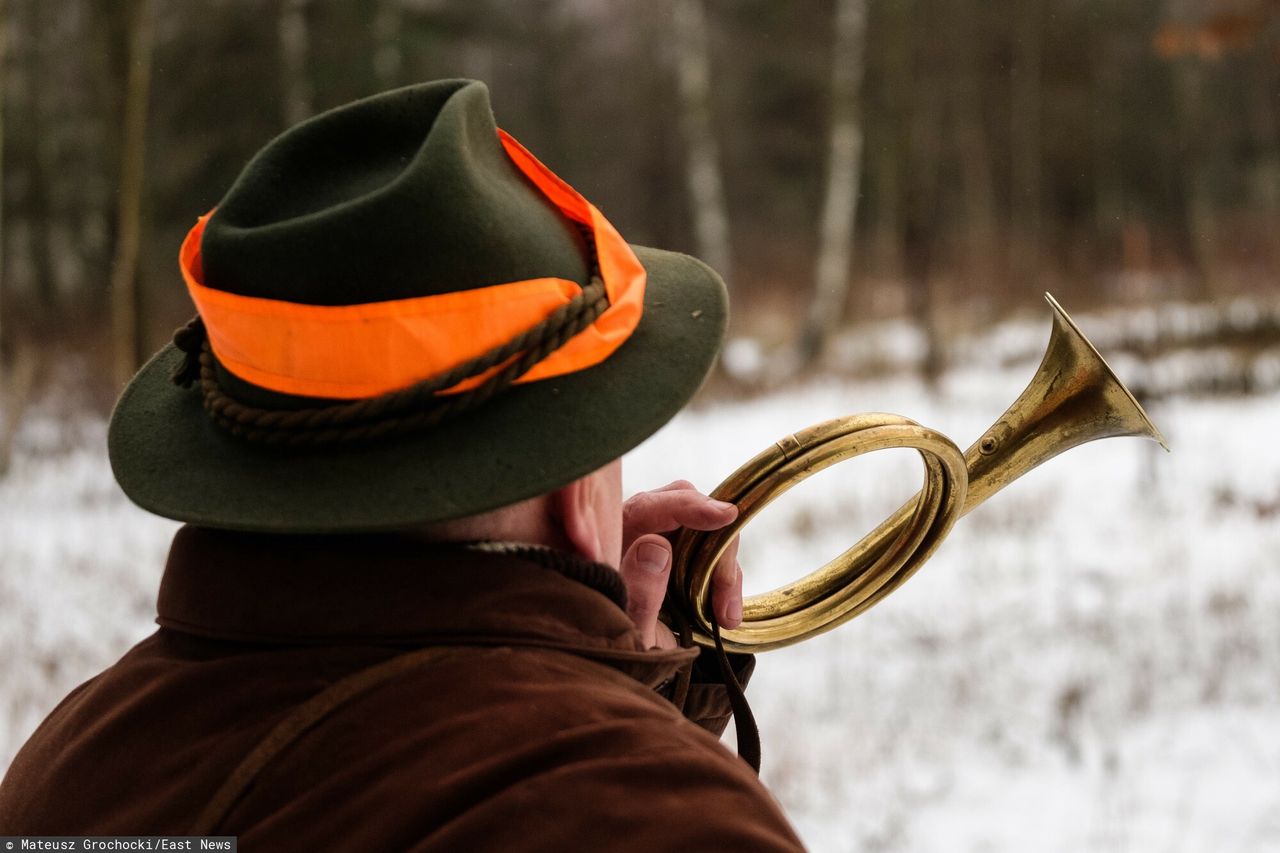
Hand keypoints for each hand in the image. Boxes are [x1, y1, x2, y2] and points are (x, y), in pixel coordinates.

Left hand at [619, 480, 743, 649]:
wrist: (614, 671)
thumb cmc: (610, 649)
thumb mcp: (623, 631)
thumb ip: (637, 593)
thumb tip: (657, 546)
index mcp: (608, 539)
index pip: (648, 507)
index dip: (687, 506)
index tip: (723, 516)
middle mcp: (631, 531)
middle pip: (683, 506)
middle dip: (713, 543)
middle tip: (726, 586)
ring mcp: (655, 543)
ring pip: (702, 530)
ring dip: (722, 568)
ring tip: (725, 616)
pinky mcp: (676, 559)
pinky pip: (710, 555)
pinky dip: (724, 581)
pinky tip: (725, 617)